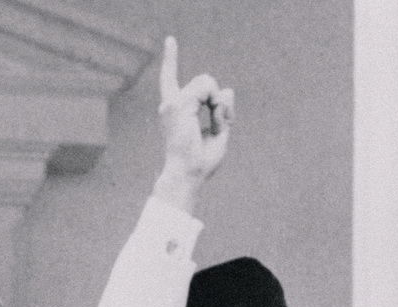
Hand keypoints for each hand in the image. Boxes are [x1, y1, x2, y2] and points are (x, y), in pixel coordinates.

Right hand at [153, 37, 234, 212]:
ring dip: (219, 100)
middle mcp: (170, 104)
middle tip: (223, 122)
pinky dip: (217, 101)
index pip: (171, 80)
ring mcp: (173, 103)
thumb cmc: (201, 161)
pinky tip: (215, 118)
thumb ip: (222, 111)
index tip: (170, 41)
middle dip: (218, 97)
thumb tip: (227, 89)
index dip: (171, 60)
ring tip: (218, 122)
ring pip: (206, 80)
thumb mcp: (218, 132)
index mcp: (176, 111)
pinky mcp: (179, 104)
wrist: (189, 174)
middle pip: (204, 81)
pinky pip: (206, 86)